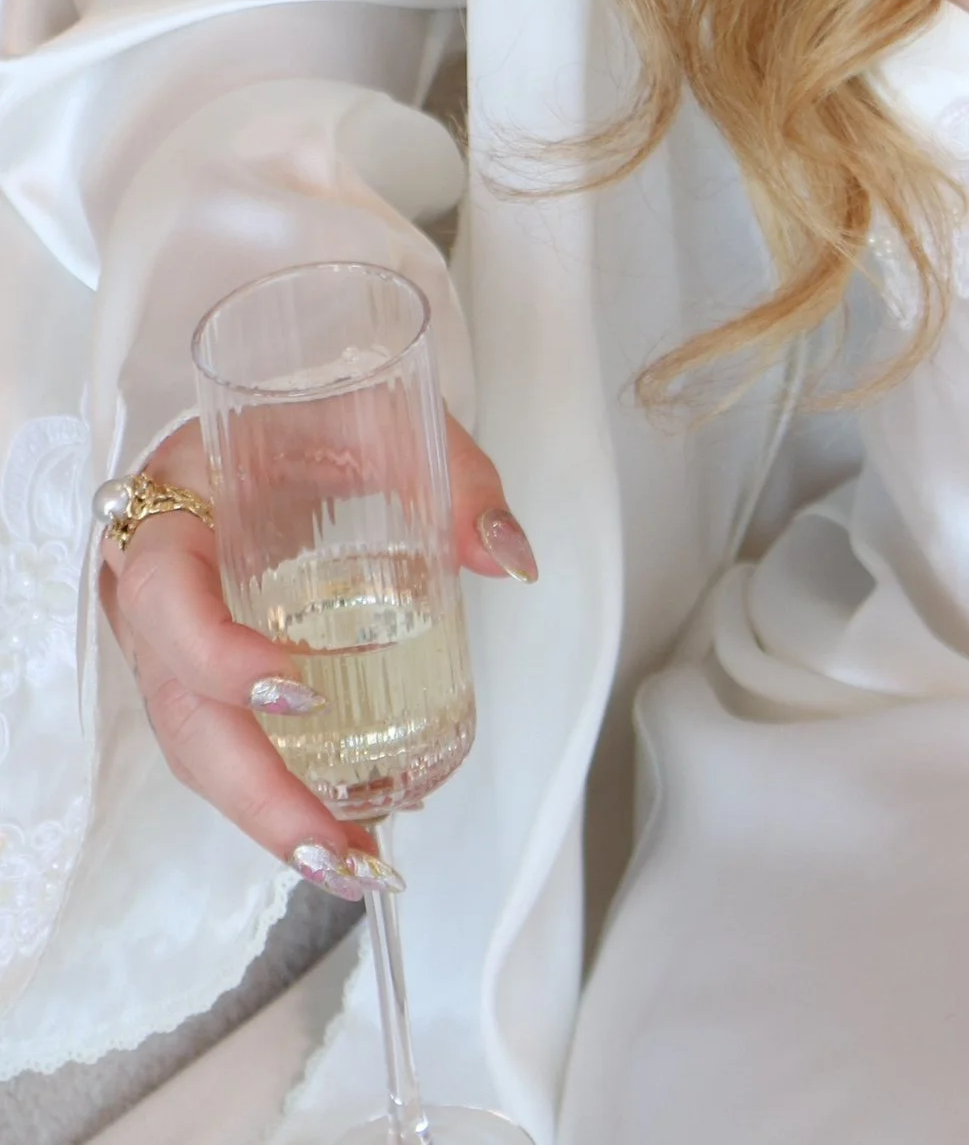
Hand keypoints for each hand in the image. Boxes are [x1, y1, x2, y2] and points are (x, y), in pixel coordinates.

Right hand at [101, 415, 535, 884]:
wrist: (250, 422)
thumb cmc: (298, 415)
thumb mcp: (375, 412)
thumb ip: (450, 474)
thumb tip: (508, 558)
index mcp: (174, 511)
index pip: (167, 598)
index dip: (221, 658)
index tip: (303, 688)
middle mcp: (151, 592)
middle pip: (179, 713)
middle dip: (256, 794)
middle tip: (337, 847)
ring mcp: (168, 643)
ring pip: (196, 750)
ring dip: (269, 816)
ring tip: (352, 864)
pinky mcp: (198, 675)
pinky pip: (225, 744)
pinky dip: (278, 792)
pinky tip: (344, 827)